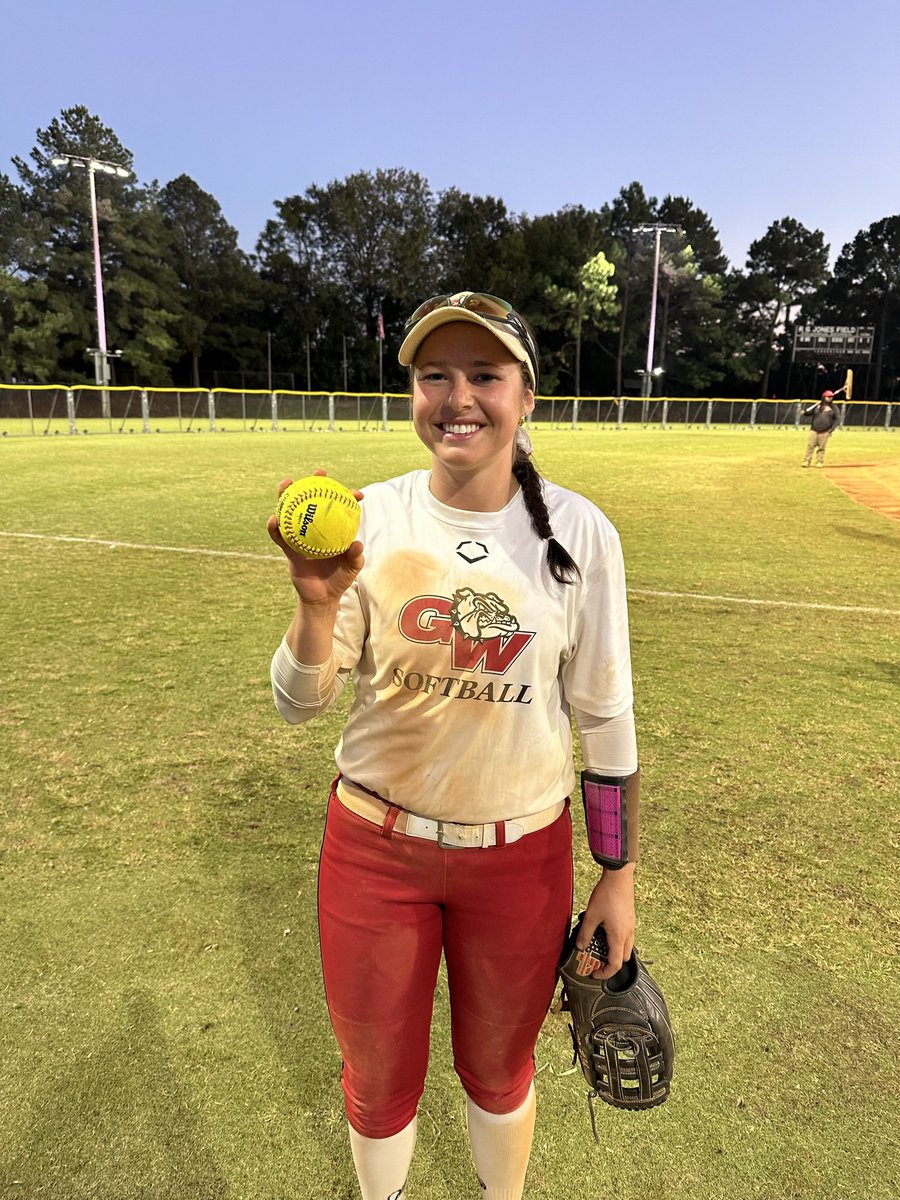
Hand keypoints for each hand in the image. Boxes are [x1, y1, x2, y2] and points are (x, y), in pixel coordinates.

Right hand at [267, 470, 364, 606]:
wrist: (322, 597)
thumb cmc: (339, 580)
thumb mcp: (351, 569)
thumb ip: (354, 557)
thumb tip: (356, 544)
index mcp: (333, 530)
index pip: (340, 509)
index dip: (347, 497)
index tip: (356, 493)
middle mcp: (316, 529)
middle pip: (313, 502)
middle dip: (315, 484)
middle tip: (319, 473)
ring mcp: (301, 536)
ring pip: (292, 512)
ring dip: (287, 496)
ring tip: (286, 483)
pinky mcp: (288, 548)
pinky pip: (279, 536)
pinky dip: (275, 527)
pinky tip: (273, 519)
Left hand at [576, 864, 635, 980]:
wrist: (619, 877)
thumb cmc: (606, 895)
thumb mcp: (591, 916)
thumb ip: (585, 934)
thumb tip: (580, 947)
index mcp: (618, 937)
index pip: (616, 964)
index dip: (605, 973)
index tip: (594, 973)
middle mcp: (628, 934)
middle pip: (624, 958)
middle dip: (610, 964)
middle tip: (596, 961)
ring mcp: (631, 926)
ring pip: (626, 947)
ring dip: (615, 952)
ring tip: (599, 946)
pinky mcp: (630, 919)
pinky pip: (626, 937)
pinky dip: (617, 941)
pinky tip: (605, 931)